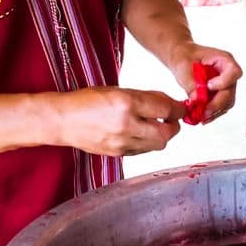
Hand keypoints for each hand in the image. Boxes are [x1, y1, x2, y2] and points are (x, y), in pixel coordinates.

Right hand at [53, 87, 184, 155]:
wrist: (62, 120)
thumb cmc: (88, 101)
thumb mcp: (119, 90)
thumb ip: (146, 97)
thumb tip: (170, 103)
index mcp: (126, 103)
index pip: (166, 109)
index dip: (178, 108)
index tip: (182, 107)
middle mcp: (126, 125)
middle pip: (166, 133)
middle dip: (173, 126)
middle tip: (171, 118)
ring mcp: (121, 143)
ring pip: (157, 145)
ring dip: (161, 135)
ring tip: (155, 125)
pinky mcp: (117, 154)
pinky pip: (143, 150)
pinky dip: (147, 142)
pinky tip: (140, 133)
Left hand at [172, 44, 240, 122]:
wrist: (181, 59)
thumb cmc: (184, 56)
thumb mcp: (183, 65)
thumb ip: (190, 82)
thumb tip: (197, 100)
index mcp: (224, 60)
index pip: (234, 72)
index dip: (224, 82)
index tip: (208, 86)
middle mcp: (228, 74)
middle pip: (230, 91)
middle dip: (217, 103)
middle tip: (203, 111)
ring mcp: (226, 86)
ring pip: (227, 102)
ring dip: (214, 111)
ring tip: (200, 116)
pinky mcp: (219, 95)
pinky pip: (220, 108)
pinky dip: (211, 113)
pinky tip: (200, 117)